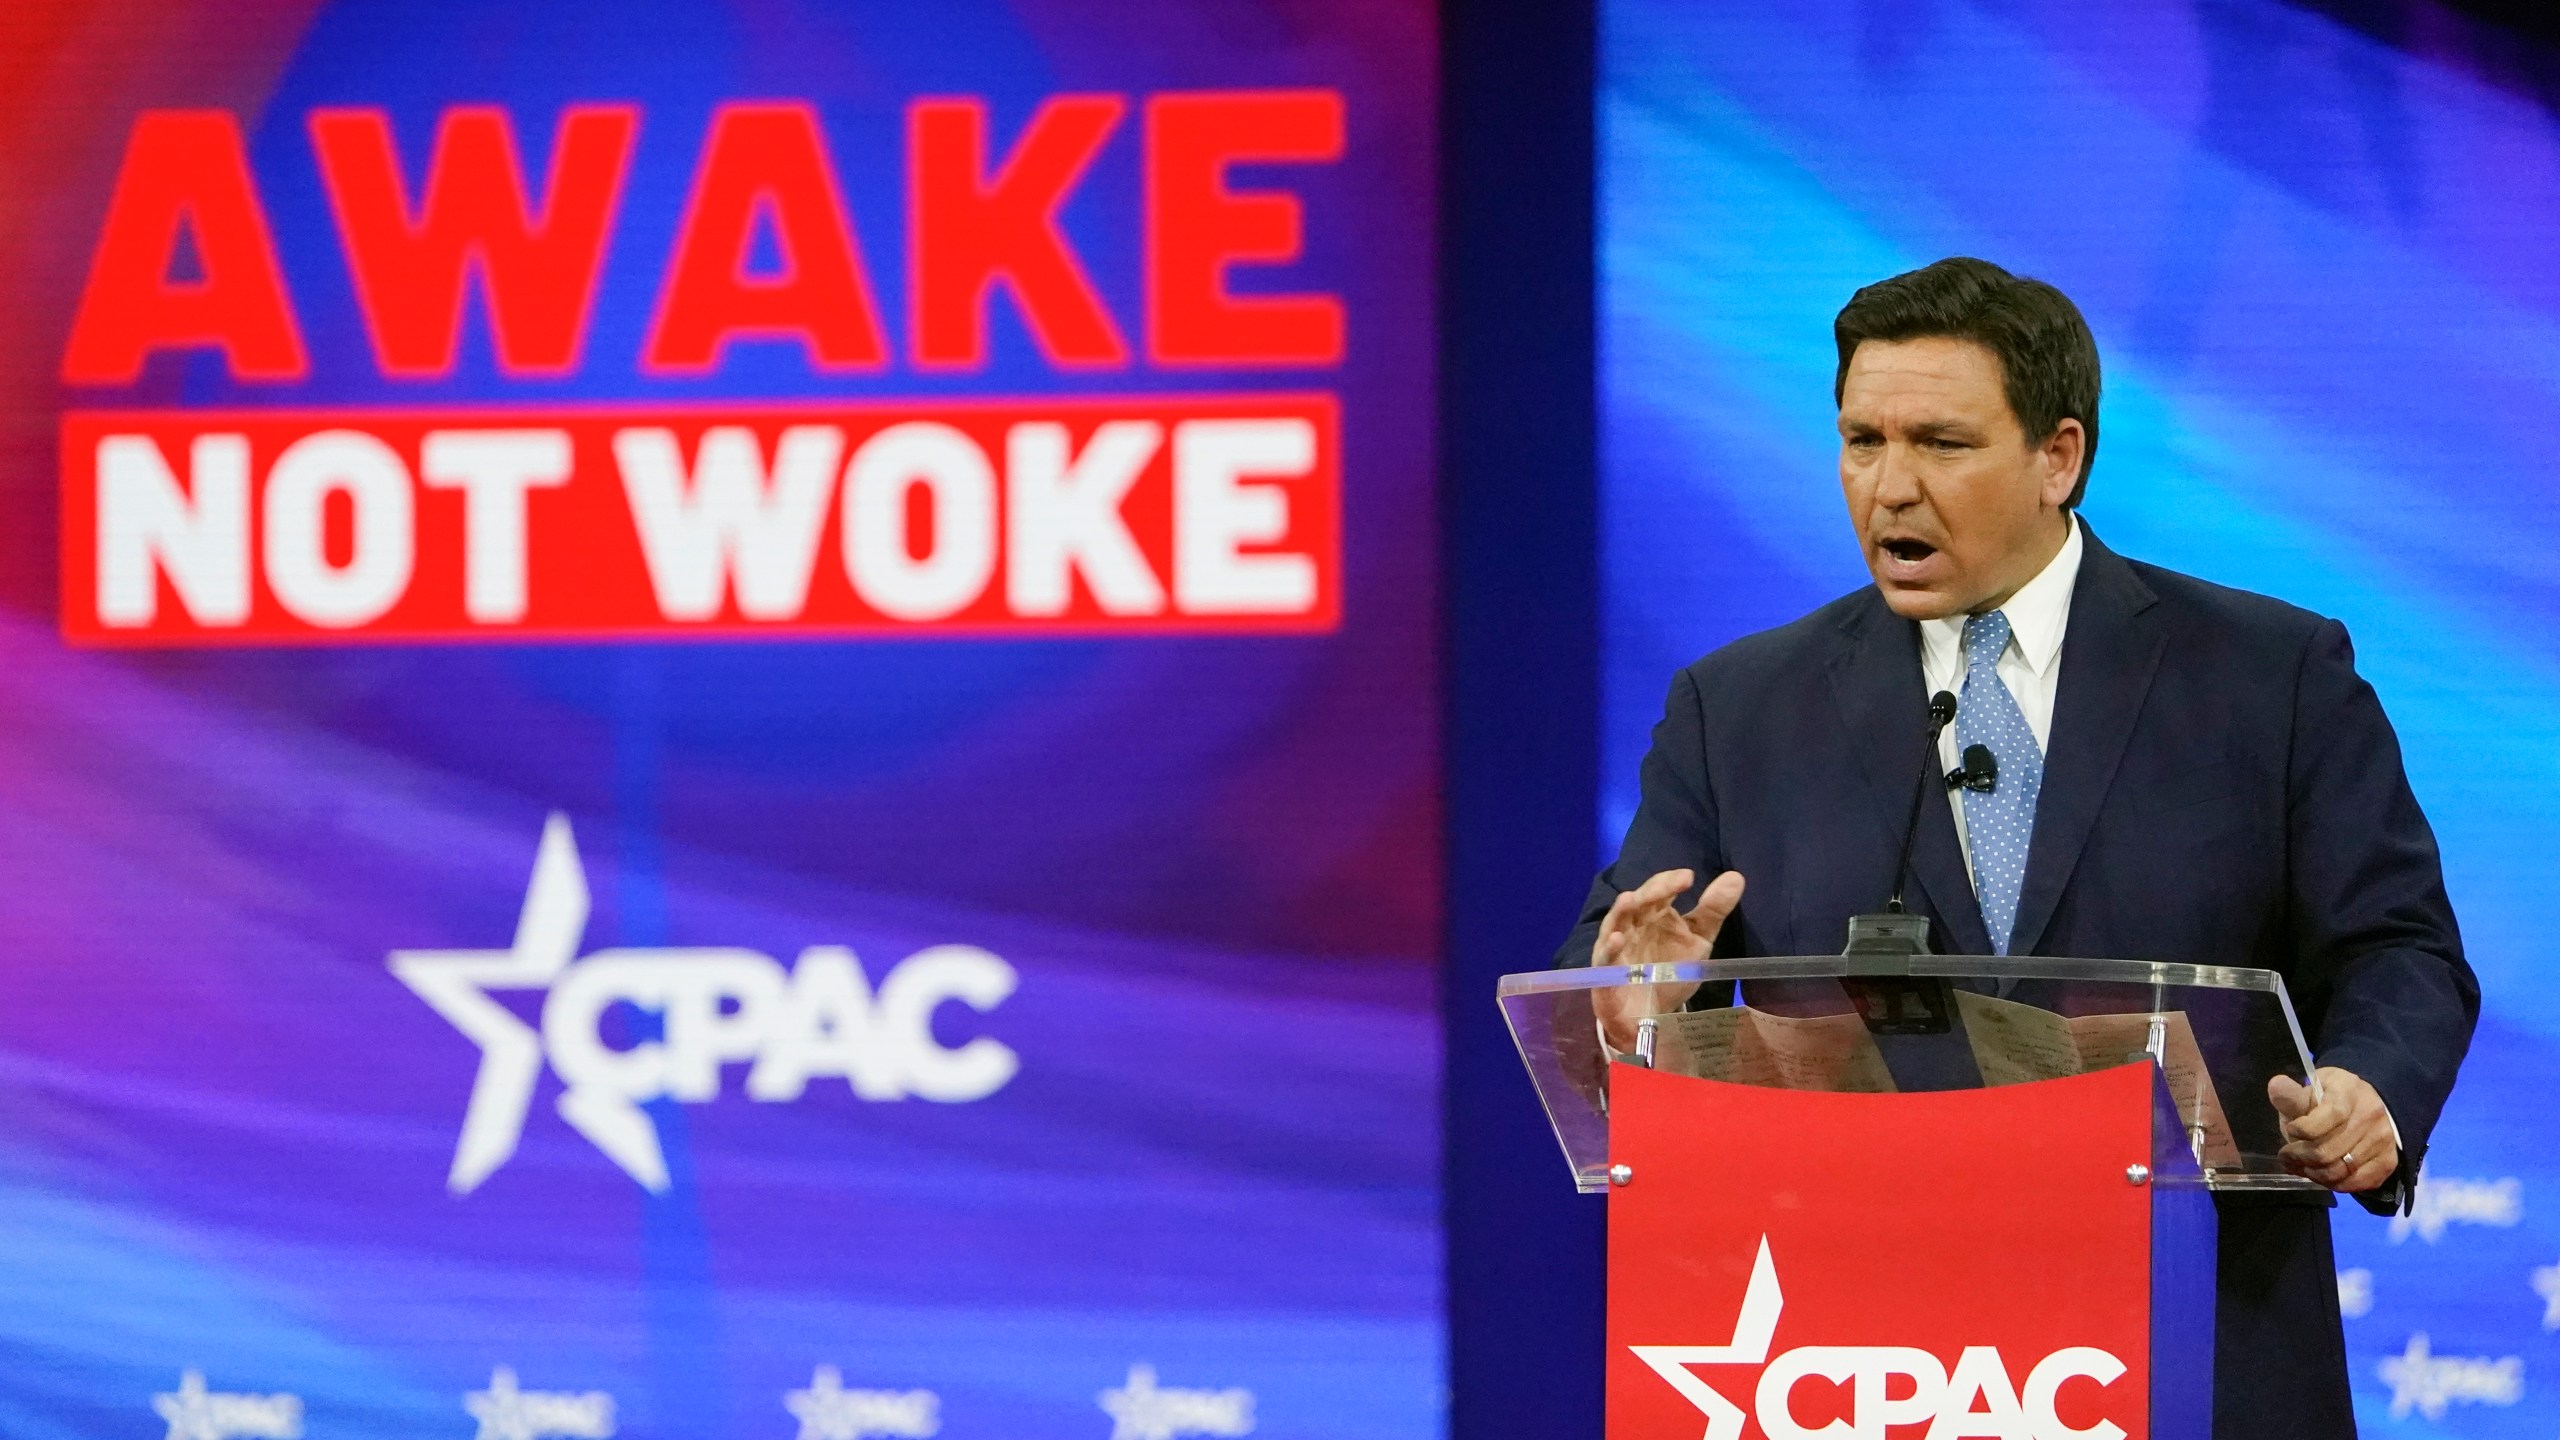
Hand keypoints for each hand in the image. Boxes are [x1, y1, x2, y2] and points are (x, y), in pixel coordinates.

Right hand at [1591, 868, 1745, 967]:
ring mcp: (1617, 945)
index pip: (1661, 889)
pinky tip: (1618, 939)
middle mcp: (1633, 923)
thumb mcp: (1698, 941)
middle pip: (1640, 900)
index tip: (1689, 878)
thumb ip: (1713, 911)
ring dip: (1622, 910)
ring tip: (1630, 899)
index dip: (1672, 881)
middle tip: (1673, 884)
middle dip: (1654, 890)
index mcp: (1655, 913)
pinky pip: (1605, 956)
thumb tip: (1736, 876)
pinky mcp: (1606, 970)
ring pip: (1616, 921)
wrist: (1649, 1013)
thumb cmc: (1669, 972)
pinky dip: (1610, 947)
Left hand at [2267, 1067, 2397, 1192]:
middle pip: (2327, 1151)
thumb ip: (2292, 1095)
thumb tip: (2276, 1085)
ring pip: (2338, 1171)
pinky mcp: (2387, 1162)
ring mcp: (2382, 1141)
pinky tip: (2319, 1175)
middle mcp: (2370, 1116)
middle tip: (2285, 1156)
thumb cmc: (2332, 1096)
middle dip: (2298, 1157)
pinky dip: (2332, 1184)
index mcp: (2348, 1092)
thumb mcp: (2311, 1088)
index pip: (2324, 1119)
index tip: (2291, 1129)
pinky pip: (2355, 1183)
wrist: (2369, 1104)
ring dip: (2311, 1173)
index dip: (2300, 1130)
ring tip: (2299, 1166)